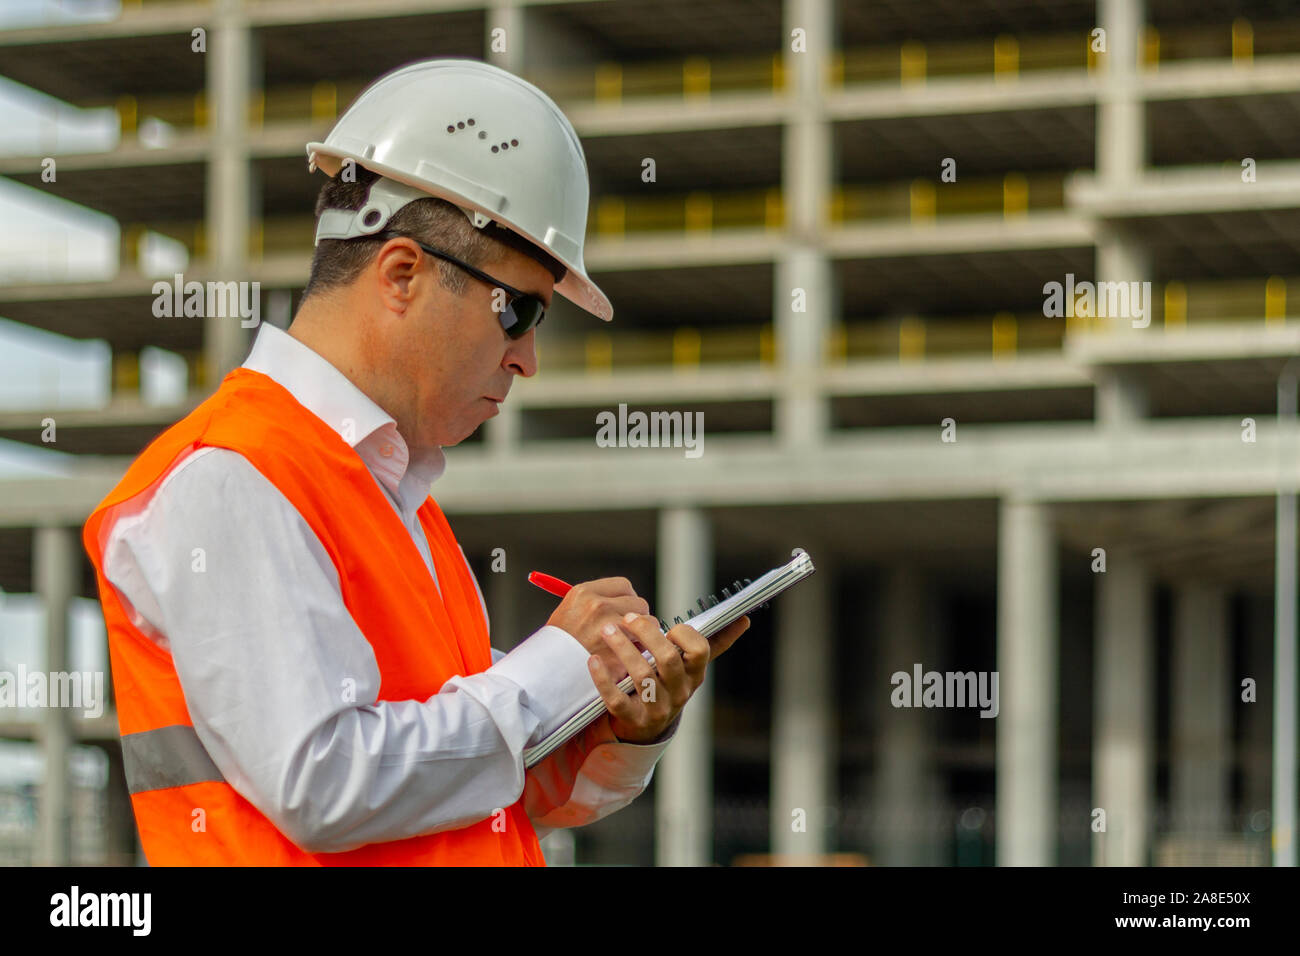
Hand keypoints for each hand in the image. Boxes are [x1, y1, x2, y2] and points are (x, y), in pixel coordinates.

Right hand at [546, 577, 650, 680]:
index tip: (625, 610)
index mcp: (584, 594)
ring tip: (632, 645)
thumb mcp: (568, 613)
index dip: (628, 599)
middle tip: (629, 631)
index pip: (624, 586)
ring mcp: (610, 630)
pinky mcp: (618, 654)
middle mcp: (598, 607)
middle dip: (638, 618)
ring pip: (649, 624)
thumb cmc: (556, 645)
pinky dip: (641, 654)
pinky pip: (644, 648)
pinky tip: (631, 659)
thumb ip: (594, 604)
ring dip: (643, 635)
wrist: (544, 674)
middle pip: (639, 603)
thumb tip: (623, 604)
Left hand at [588, 612, 750, 743]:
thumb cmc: (667, 684)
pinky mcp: (633, 720)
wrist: (645, 728)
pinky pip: (617, 700)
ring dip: (623, 650)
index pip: (699, 651)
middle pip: (668, 660)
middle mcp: (679, 693)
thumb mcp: (690, 667)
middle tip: (627, 618)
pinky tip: (592, 660)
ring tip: (607, 630)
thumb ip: (714, 643)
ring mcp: (657, 708)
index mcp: (695, 675)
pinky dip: (604, 679)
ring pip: (643, 677)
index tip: (668, 626)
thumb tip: (744, 619)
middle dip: (647, 635)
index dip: (684, 635)